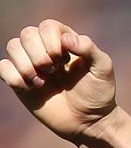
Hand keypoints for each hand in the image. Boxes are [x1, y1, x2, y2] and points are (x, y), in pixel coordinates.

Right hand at [0, 19, 116, 140]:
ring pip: (12, 46)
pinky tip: (31, 88)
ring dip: (25, 65)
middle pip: (27, 33)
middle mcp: (45, 48)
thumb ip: (89, 48)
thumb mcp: (103, 68)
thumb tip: (66, 38)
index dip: (52, 41)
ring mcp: (31, 64)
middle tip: (53, 71)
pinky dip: (14, 77)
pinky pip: (3, 68)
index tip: (65, 60)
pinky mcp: (20, 82)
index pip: (47, 26)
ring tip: (42, 82)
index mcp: (65, 40)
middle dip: (39, 54)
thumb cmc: (98, 92)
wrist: (88, 121)